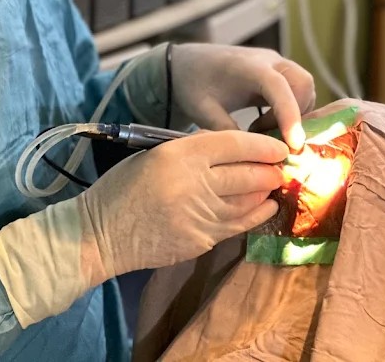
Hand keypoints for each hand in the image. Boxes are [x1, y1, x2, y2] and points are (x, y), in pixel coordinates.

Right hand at [78, 129, 286, 281]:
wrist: (102, 233)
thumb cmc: (122, 187)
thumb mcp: (153, 153)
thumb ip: (190, 149)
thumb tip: (227, 147)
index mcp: (179, 154)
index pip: (232, 143)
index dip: (261, 144)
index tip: (278, 146)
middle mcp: (193, 183)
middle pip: (246, 173)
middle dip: (270, 169)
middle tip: (282, 165)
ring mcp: (199, 215)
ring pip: (247, 201)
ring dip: (266, 191)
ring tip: (275, 183)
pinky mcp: (201, 240)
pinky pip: (237, 225)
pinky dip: (256, 214)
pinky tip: (266, 207)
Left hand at [171, 44, 315, 150]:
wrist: (185, 63)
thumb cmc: (192, 83)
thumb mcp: (203, 111)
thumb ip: (227, 132)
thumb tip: (252, 156)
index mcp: (247, 66)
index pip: (278, 86)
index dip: (289, 113)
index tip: (294, 143)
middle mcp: (267, 61)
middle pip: (302, 84)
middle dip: (298, 115)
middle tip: (275, 139)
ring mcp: (274, 64)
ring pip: (304, 87)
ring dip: (294, 114)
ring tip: (263, 130)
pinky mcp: (275, 72)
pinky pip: (296, 90)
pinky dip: (290, 110)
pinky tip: (265, 124)